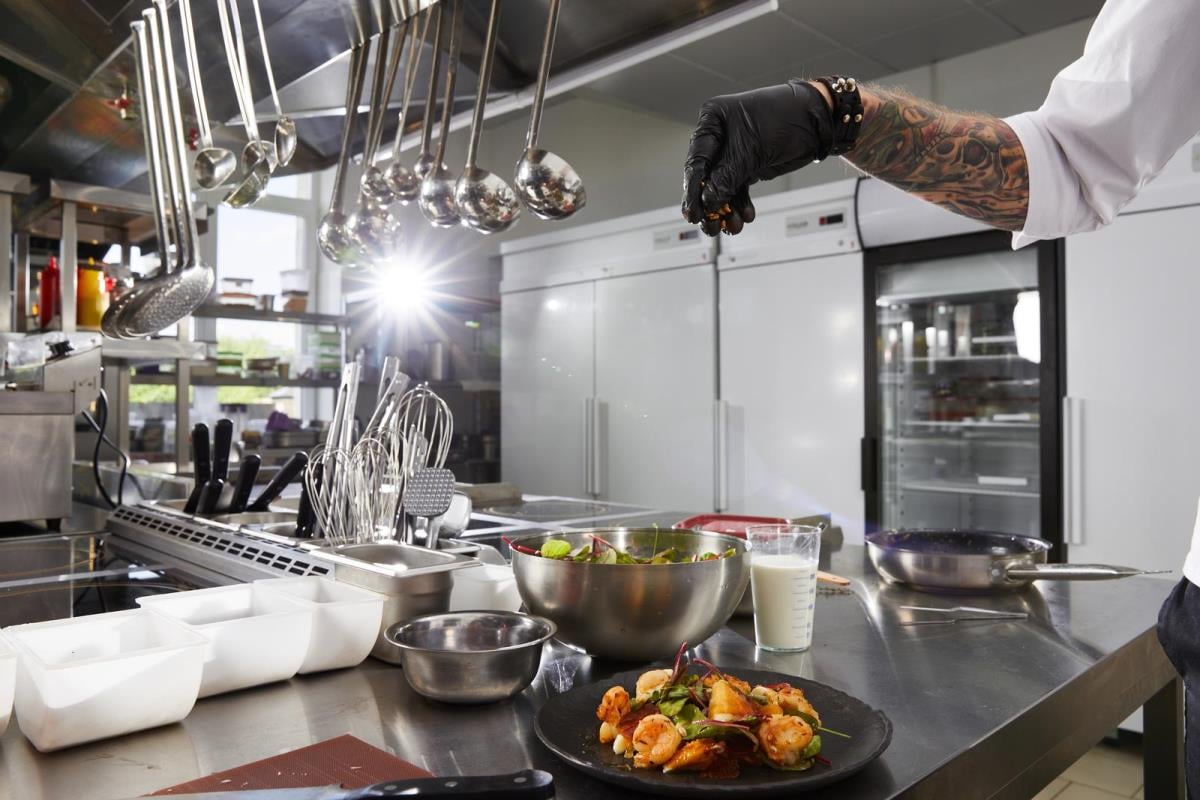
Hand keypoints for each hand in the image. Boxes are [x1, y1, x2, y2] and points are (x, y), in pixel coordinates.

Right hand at [682, 79, 833, 234]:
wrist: (818, 121)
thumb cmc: (784, 119)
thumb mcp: (751, 148)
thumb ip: (727, 176)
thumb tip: (708, 201)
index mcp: (713, 121)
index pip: (697, 160)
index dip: (693, 190)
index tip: (692, 214)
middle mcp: (720, 137)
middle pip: (706, 178)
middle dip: (709, 204)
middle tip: (711, 226)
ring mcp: (734, 153)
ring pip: (722, 188)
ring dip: (726, 209)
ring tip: (732, 226)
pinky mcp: (748, 165)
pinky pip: (738, 190)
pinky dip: (741, 204)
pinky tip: (745, 216)